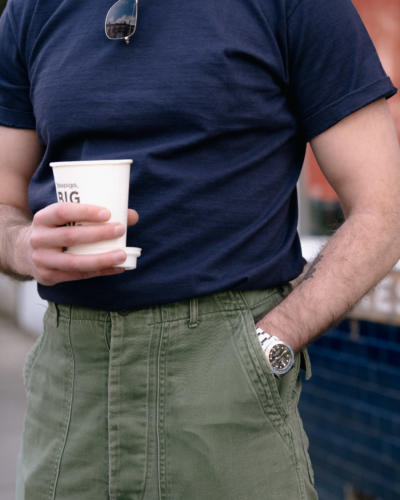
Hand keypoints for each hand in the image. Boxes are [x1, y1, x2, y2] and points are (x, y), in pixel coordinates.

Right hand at [16, 203, 138, 284]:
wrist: (24, 251)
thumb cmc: (56, 230)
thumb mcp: (66, 219)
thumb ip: (94, 215)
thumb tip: (132, 216)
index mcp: (43, 219)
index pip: (61, 212)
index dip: (84, 212)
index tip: (107, 213)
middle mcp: (39, 239)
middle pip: (70, 237)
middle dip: (98, 234)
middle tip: (121, 229)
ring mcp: (42, 260)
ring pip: (74, 262)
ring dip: (101, 259)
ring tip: (122, 255)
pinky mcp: (49, 277)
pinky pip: (78, 275)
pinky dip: (100, 271)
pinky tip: (117, 267)